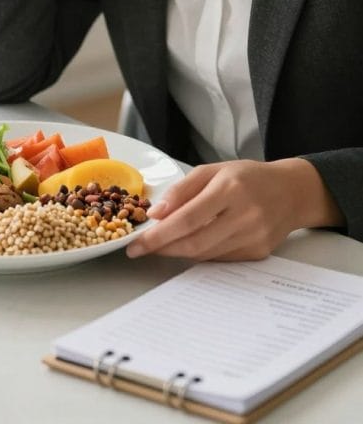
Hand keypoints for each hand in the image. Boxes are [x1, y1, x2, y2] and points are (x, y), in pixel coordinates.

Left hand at [126, 158, 343, 261]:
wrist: (292, 192)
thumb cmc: (248, 177)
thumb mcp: (213, 170)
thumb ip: (182, 190)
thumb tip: (156, 215)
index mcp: (230, 189)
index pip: (187, 219)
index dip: (159, 235)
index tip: (137, 243)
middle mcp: (244, 215)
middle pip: (195, 242)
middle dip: (163, 249)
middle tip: (141, 250)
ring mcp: (253, 238)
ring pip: (205, 254)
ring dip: (178, 253)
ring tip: (160, 245)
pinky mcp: (258, 253)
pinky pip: (220, 259)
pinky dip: (199, 253)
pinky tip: (188, 245)